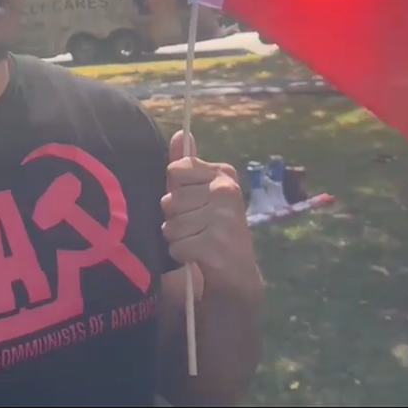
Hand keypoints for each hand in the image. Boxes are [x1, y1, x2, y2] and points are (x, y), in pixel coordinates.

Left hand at [160, 131, 258, 293]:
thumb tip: (180, 134)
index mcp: (223, 173)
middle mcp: (226, 190)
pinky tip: (199, 256)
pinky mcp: (217, 244)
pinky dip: (181, 255)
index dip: (176, 191)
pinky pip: (176, 246)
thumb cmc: (213, 228)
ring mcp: (224, 217)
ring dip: (177, 238)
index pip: (175, 171)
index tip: (194, 202)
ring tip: (197, 241)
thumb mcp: (200, 194)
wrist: (238, 274)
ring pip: (170, 225)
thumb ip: (187, 166)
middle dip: (175, 218)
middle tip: (197, 227)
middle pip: (169, 200)